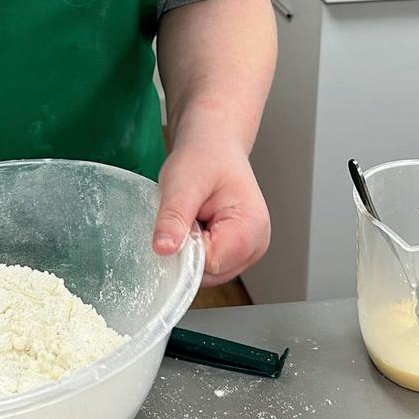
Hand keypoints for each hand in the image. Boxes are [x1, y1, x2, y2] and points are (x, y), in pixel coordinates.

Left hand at [152, 137, 269, 285]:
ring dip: (189, 249)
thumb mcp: (182, 182)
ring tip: (193, 216)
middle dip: (187, 250)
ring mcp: (247, 251)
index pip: (210, 264)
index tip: (179, 221)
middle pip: (209, 273)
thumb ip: (174, 218)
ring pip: (206, 272)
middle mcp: (255, 245)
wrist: (213, 145)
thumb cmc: (204, 156)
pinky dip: (193, 248)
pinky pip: (206, 264)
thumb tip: (163, 249)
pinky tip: (195, 224)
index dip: (185, 249)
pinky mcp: (234, 252)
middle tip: (186, 214)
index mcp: (251, 228)